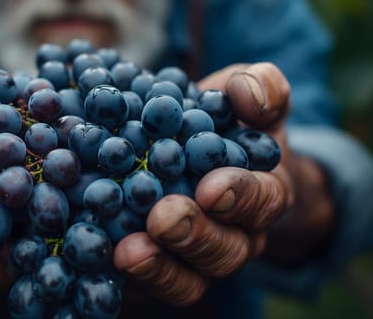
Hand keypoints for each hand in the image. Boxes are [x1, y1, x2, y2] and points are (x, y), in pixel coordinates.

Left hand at [113, 63, 334, 305]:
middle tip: (162, 218)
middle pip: (227, 250)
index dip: (241, 195)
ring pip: (192, 280)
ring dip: (161, 266)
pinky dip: (135, 275)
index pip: (263, 200)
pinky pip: (157, 285)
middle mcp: (237, 234)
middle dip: (194, 235)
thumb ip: (258, 86)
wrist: (201, 152)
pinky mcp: (164, 270)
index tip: (211, 187)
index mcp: (263, 192)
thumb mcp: (243, 95)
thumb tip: (251, 95)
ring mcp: (200, 259)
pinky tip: (108, 255)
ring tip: (129, 250)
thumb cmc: (225, 121)